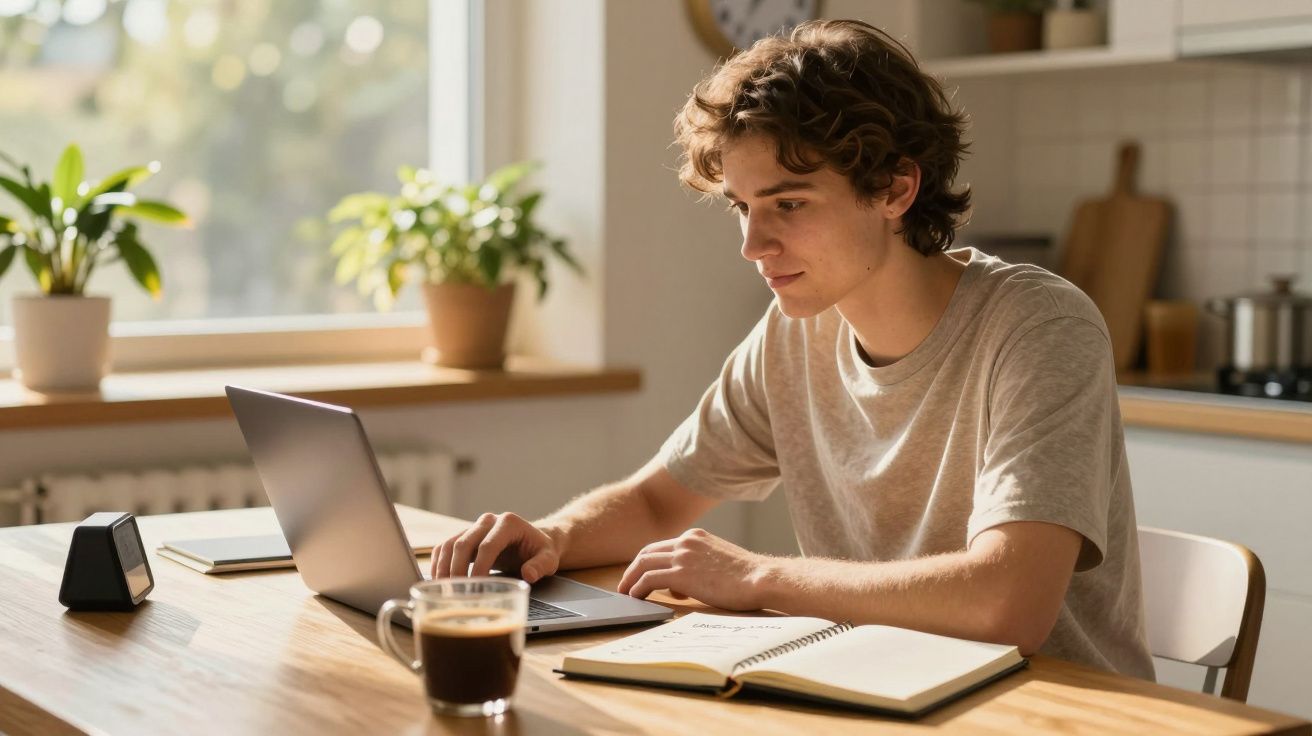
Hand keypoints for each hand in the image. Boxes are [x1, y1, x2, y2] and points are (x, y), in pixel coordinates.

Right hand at [431, 512, 560, 583]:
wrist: (534, 541)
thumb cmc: (541, 550)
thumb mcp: (549, 558)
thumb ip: (541, 565)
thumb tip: (529, 574)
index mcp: (508, 523)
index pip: (488, 545)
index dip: (479, 567)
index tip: (476, 588)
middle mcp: (488, 521)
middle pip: (464, 543)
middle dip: (457, 570)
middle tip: (456, 594)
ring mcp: (474, 527)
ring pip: (450, 544)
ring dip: (443, 567)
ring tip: (443, 591)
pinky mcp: (465, 536)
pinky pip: (444, 547)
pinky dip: (438, 563)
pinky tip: (438, 582)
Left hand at [617, 528, 768, 610]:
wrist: (760, 578)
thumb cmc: (747, 578)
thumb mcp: (718, 564)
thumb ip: (697, 568)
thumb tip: (677, 587)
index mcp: (696, 537)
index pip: (662, 546)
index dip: (649, 561)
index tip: (641, 574)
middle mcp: (686, 542)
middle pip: (647, 552)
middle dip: (633, 568)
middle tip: (626, 583)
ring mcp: (683, 556)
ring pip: (643, 563)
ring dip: (630, 578)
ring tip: (626, 592)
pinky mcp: (681, 573)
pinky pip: (649, 579)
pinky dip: (638, 588)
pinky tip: (636, 597)